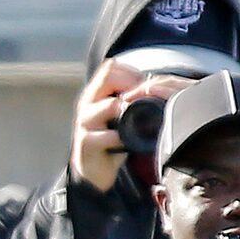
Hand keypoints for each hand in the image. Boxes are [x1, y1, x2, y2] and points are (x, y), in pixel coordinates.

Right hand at [70, 59, 196, 191]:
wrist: (93, 171)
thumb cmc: (110, 140)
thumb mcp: (117, 114)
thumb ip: (128, 98)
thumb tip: (155, 83)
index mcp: (94, 95)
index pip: (110, 67)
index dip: (131, 72)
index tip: (143, 87)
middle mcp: (86, 105)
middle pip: (107, 77)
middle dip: (132, 85)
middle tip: (144, 99)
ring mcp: (84, 123)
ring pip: (110, 104)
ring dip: (130, 110)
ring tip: (139, 119)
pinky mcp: (86, 143)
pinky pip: (109, 135)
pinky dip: (124, 137)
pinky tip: (130, 141)